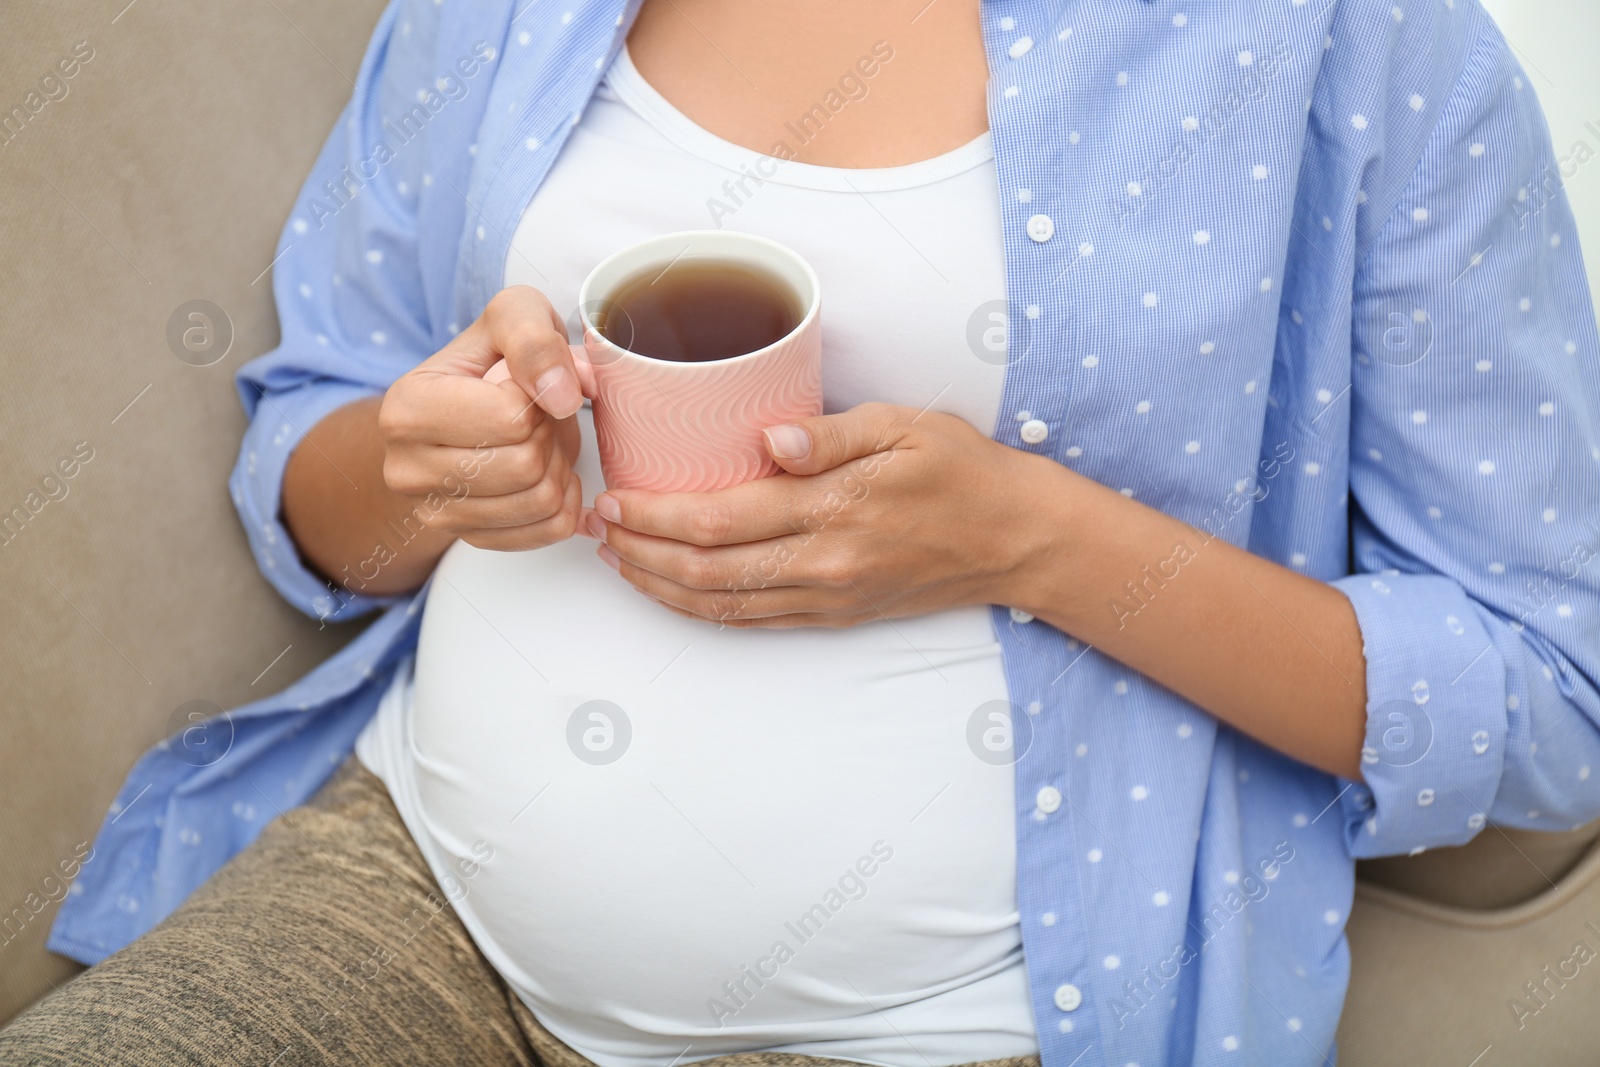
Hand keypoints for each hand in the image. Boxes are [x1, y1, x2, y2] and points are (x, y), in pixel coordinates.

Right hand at [378, 286, 586, 549]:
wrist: (465, 407)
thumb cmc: (490, 360)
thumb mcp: (512, 316)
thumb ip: (533, 339)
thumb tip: (560, 396)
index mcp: (405, 408)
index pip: (510, 418)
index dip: (537, 398)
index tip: (523, 386)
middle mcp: (406, 469)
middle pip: (526, 466)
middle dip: (550, 435)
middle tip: (538, 417)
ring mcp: (435, 512)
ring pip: (541, 502)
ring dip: (559, 466)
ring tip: (540, 440)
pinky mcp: (470, 538)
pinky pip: (549, 529)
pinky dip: (565, 499)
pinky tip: (548, 472)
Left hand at [585, 402, 1045, 626]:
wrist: (1013, 538)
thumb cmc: (959, 468)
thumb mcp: (904, 427)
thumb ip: (831, 434)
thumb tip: (766, 438)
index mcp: (833, 509)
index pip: (719, 519)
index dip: (655, 515)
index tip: (613, 497)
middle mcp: (823, 564)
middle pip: (706, 569)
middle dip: (640, 551)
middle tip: (597, 527)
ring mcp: (827, 598)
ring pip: (722, 604)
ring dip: (660, 586)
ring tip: (617, 559)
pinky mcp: (835, 616)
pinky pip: (754, 621)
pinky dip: (702, 610)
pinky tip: (674, 590)